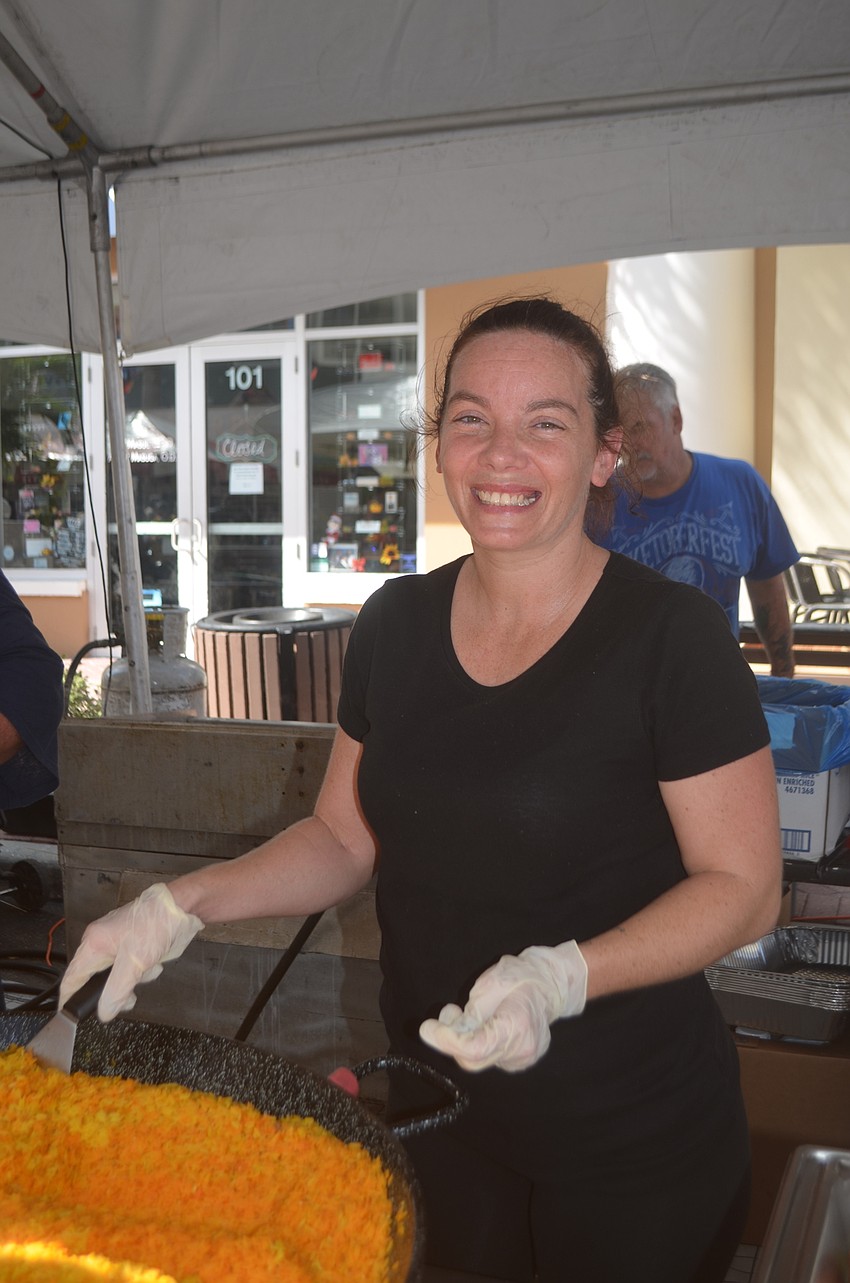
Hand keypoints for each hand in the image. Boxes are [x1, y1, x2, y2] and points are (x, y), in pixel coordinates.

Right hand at [58, 883, 203, 1021]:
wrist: (182, 908)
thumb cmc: (156, 924)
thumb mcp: (134, 963)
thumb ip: (116, 990)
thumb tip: (104, 1012)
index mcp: (93, 943)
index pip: (72, 977)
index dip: (70, 998)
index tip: (70, 1015)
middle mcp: (101, 943)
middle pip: (97, 981)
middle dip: (115, 990)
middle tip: (129, 996)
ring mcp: (118, 944)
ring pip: (117, 977)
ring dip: (134, 979)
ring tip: (149, 968)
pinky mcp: (134, 946)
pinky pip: (132, 969)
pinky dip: (143, 970)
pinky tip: (155, 962)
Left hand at [419, 941, 587, 1072]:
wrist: (551, 984)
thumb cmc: (521, 976)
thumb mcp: (487, 987)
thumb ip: (466, 1015)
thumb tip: (441, 1032)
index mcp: (516, 1025)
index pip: (474, 1047)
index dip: (446, 1041)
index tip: (427, 1029)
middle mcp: (522, 1048)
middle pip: (473, 1059)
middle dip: (451, 1040)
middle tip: (448, 1014)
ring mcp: (524, 1058)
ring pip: (479, 1060)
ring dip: (463, 1042)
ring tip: (465, 1015)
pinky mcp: (521, 1060)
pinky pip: (490, 1058)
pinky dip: (478, 1044)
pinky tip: (482, 1026)